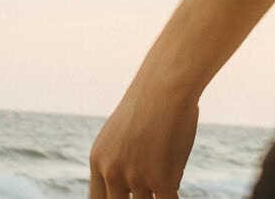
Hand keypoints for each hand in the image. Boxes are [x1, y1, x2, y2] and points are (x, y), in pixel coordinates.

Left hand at [89, 76, 199, 198]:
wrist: (165, 86)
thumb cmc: (152, 102)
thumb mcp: (125, 131)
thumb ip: (126, 159)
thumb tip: (148, 184)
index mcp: (99, 160)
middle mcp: (112, 172)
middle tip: (144, 193)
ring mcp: (136, 178)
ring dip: (155, 196)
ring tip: (163, 181)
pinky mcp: (162, 180)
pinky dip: (172, 198)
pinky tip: (175, 190)